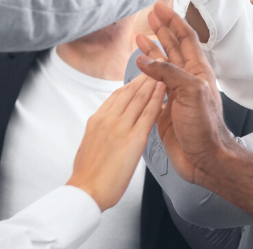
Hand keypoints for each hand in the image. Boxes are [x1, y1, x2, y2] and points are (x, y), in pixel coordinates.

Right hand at [65, 76, 164, 209]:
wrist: (87, 192)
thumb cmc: (88, 175)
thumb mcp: (89, 145)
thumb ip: (99, 132)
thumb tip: (105, 127)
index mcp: (96, 120)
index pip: (117, 95)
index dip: (132, 82)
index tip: (142, 72)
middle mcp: (107, 119)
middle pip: (129, 91)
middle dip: (144, 75)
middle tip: (156, 61)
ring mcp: (120, 128)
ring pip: (139, 98)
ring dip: (152, 81)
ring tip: (163, 68)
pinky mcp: (133, 139)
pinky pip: (148, 113)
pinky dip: (157, 98)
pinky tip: (165, 88)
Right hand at [136, 3, 232, 183]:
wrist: (205, 158)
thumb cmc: (204, 127)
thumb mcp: (191, 93)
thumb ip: (168, 73)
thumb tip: (144, 58)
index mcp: (198, 72)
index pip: (185, 38)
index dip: (173, 21)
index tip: (160, 8)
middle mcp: (188, 80)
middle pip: (173, 48)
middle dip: (162, 30)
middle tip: (150, 15)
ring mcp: (177, 94)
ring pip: (162, 66)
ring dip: (152, 50)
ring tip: (140, 37)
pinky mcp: (166, 109)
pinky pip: (153, 87)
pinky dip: (145, 75)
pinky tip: (138, 69)